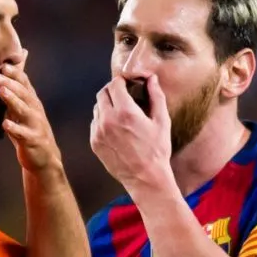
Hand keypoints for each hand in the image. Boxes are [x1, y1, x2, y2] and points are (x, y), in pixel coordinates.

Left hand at [0, 52, 62, 173]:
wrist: (44, 158)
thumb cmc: (29, 128)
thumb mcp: (24, 105)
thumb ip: (19, 84)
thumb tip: (20, 57)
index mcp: (32, 100)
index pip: (24, 83)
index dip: (15, 73)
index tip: (2, 64)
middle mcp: (35, 110)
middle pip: (24, 93)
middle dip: (10, 83)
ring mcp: (35, 125)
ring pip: (24, 110)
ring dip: (13, 100)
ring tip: (2, 92)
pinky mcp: (33, 140)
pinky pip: (23, 133)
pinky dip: (15, 129)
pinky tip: (5, 124)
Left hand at [90, 75, 173, 194]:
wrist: (145, 177)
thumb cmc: (156, 150)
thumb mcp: (162, 121)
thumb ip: (156, 96)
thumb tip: (152, 78)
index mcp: (125, 112)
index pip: (115, 84)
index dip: (122, 80)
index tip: (128, 83)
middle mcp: (108, 120)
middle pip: (102, 93)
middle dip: (112, 90)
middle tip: (123, 94)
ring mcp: (98, 132)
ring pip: (97, 108)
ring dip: (107, 105)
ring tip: (120, 112)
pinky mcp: (94, 143)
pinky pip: (94, 124)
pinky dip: (102, 120)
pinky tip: (115, 127)